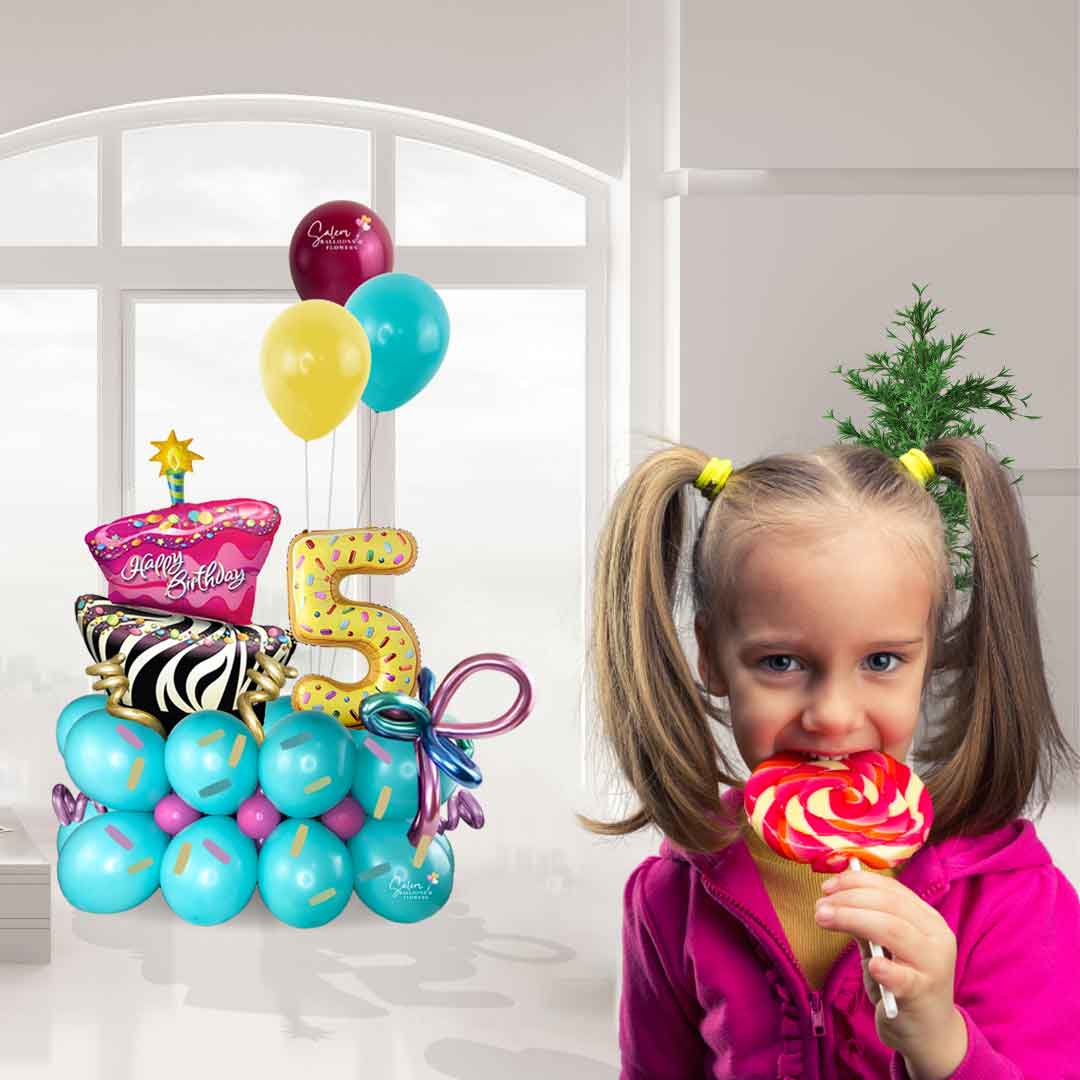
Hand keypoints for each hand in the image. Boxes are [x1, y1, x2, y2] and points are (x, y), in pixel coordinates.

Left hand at [815, 869, 964, 1062]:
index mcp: (928, 919)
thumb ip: (866, 922)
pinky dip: (887, 969)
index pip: (891, 889)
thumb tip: (834, 895)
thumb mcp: (883, 948)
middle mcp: (937, 937)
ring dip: (852, 919)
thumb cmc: (901, 983)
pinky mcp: (924, 995)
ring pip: (893, 929)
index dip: (856, 882)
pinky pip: (904, 978)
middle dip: (848, 899)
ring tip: (823, 919)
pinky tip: (871, 965)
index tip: (827, 887)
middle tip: (819, 906)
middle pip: (889, 905)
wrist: (930, 1034)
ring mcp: (934, 966)